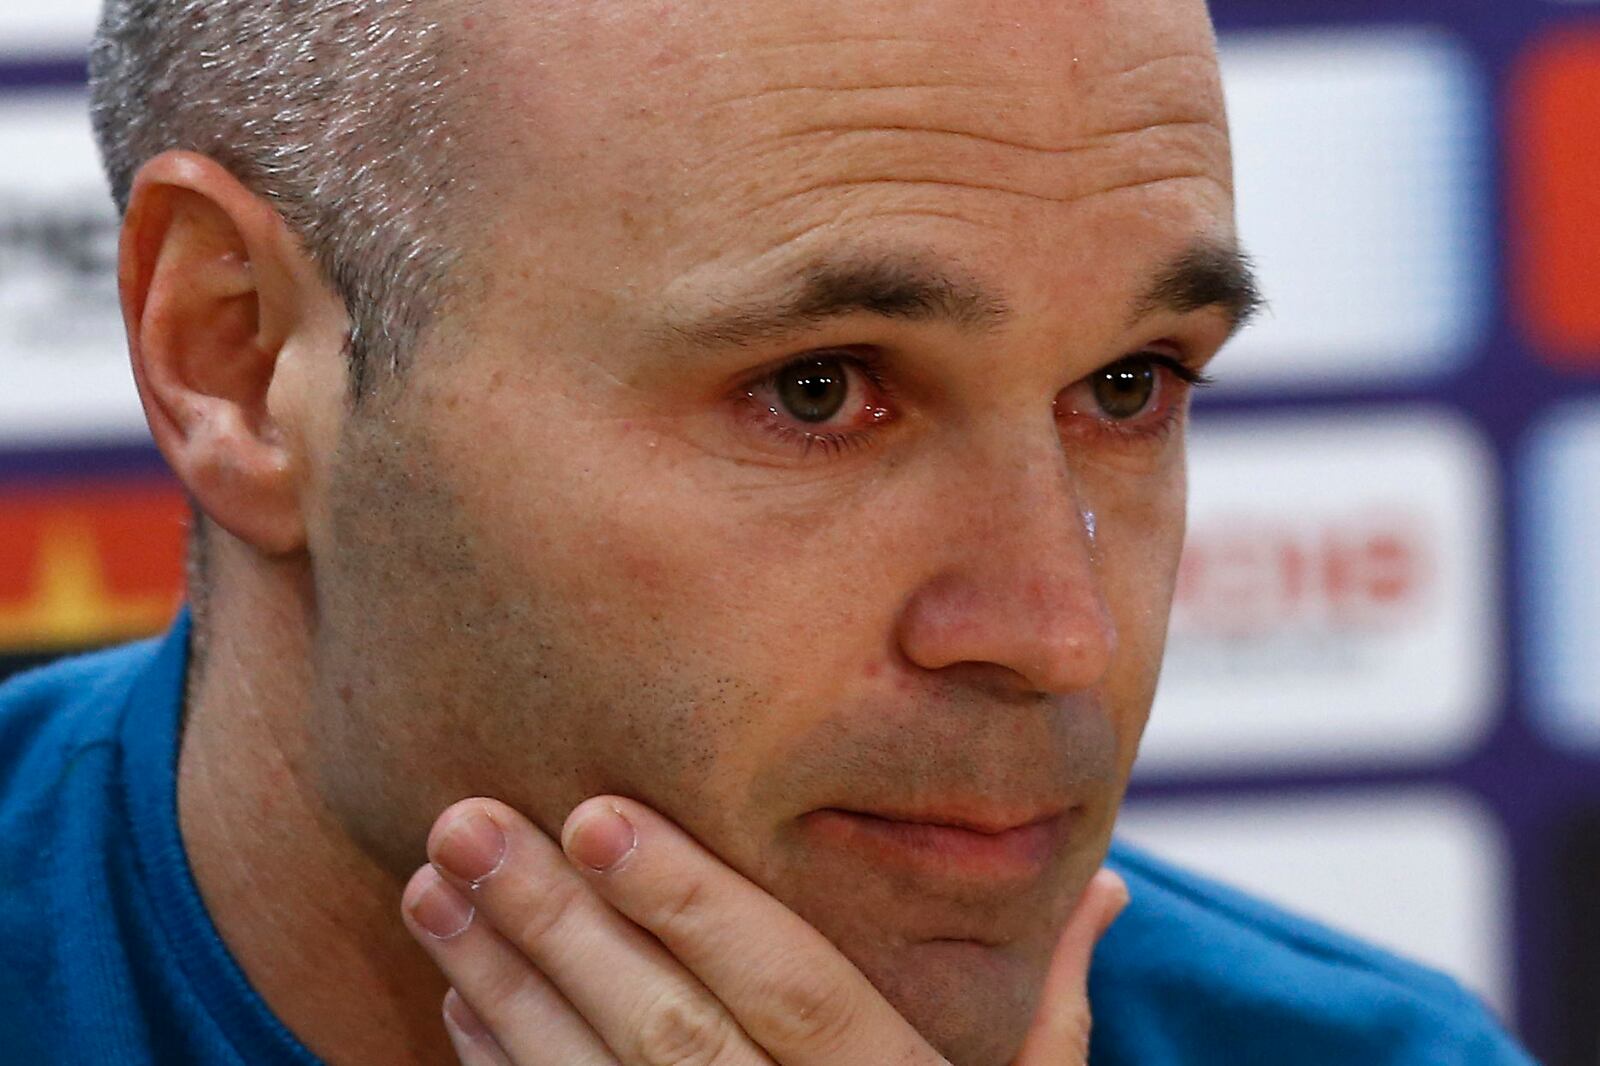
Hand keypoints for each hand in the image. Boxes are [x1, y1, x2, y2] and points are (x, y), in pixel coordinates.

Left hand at [401, 796, 1128, 1064]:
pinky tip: (460, 997)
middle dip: (561, 927)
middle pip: (667, 1036)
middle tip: (469, 826)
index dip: (694, 901)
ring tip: (435, 887)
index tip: (599, 813)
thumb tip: (1105, 885)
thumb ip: (1051, 1005)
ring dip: (506, 986)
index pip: (791, 992)